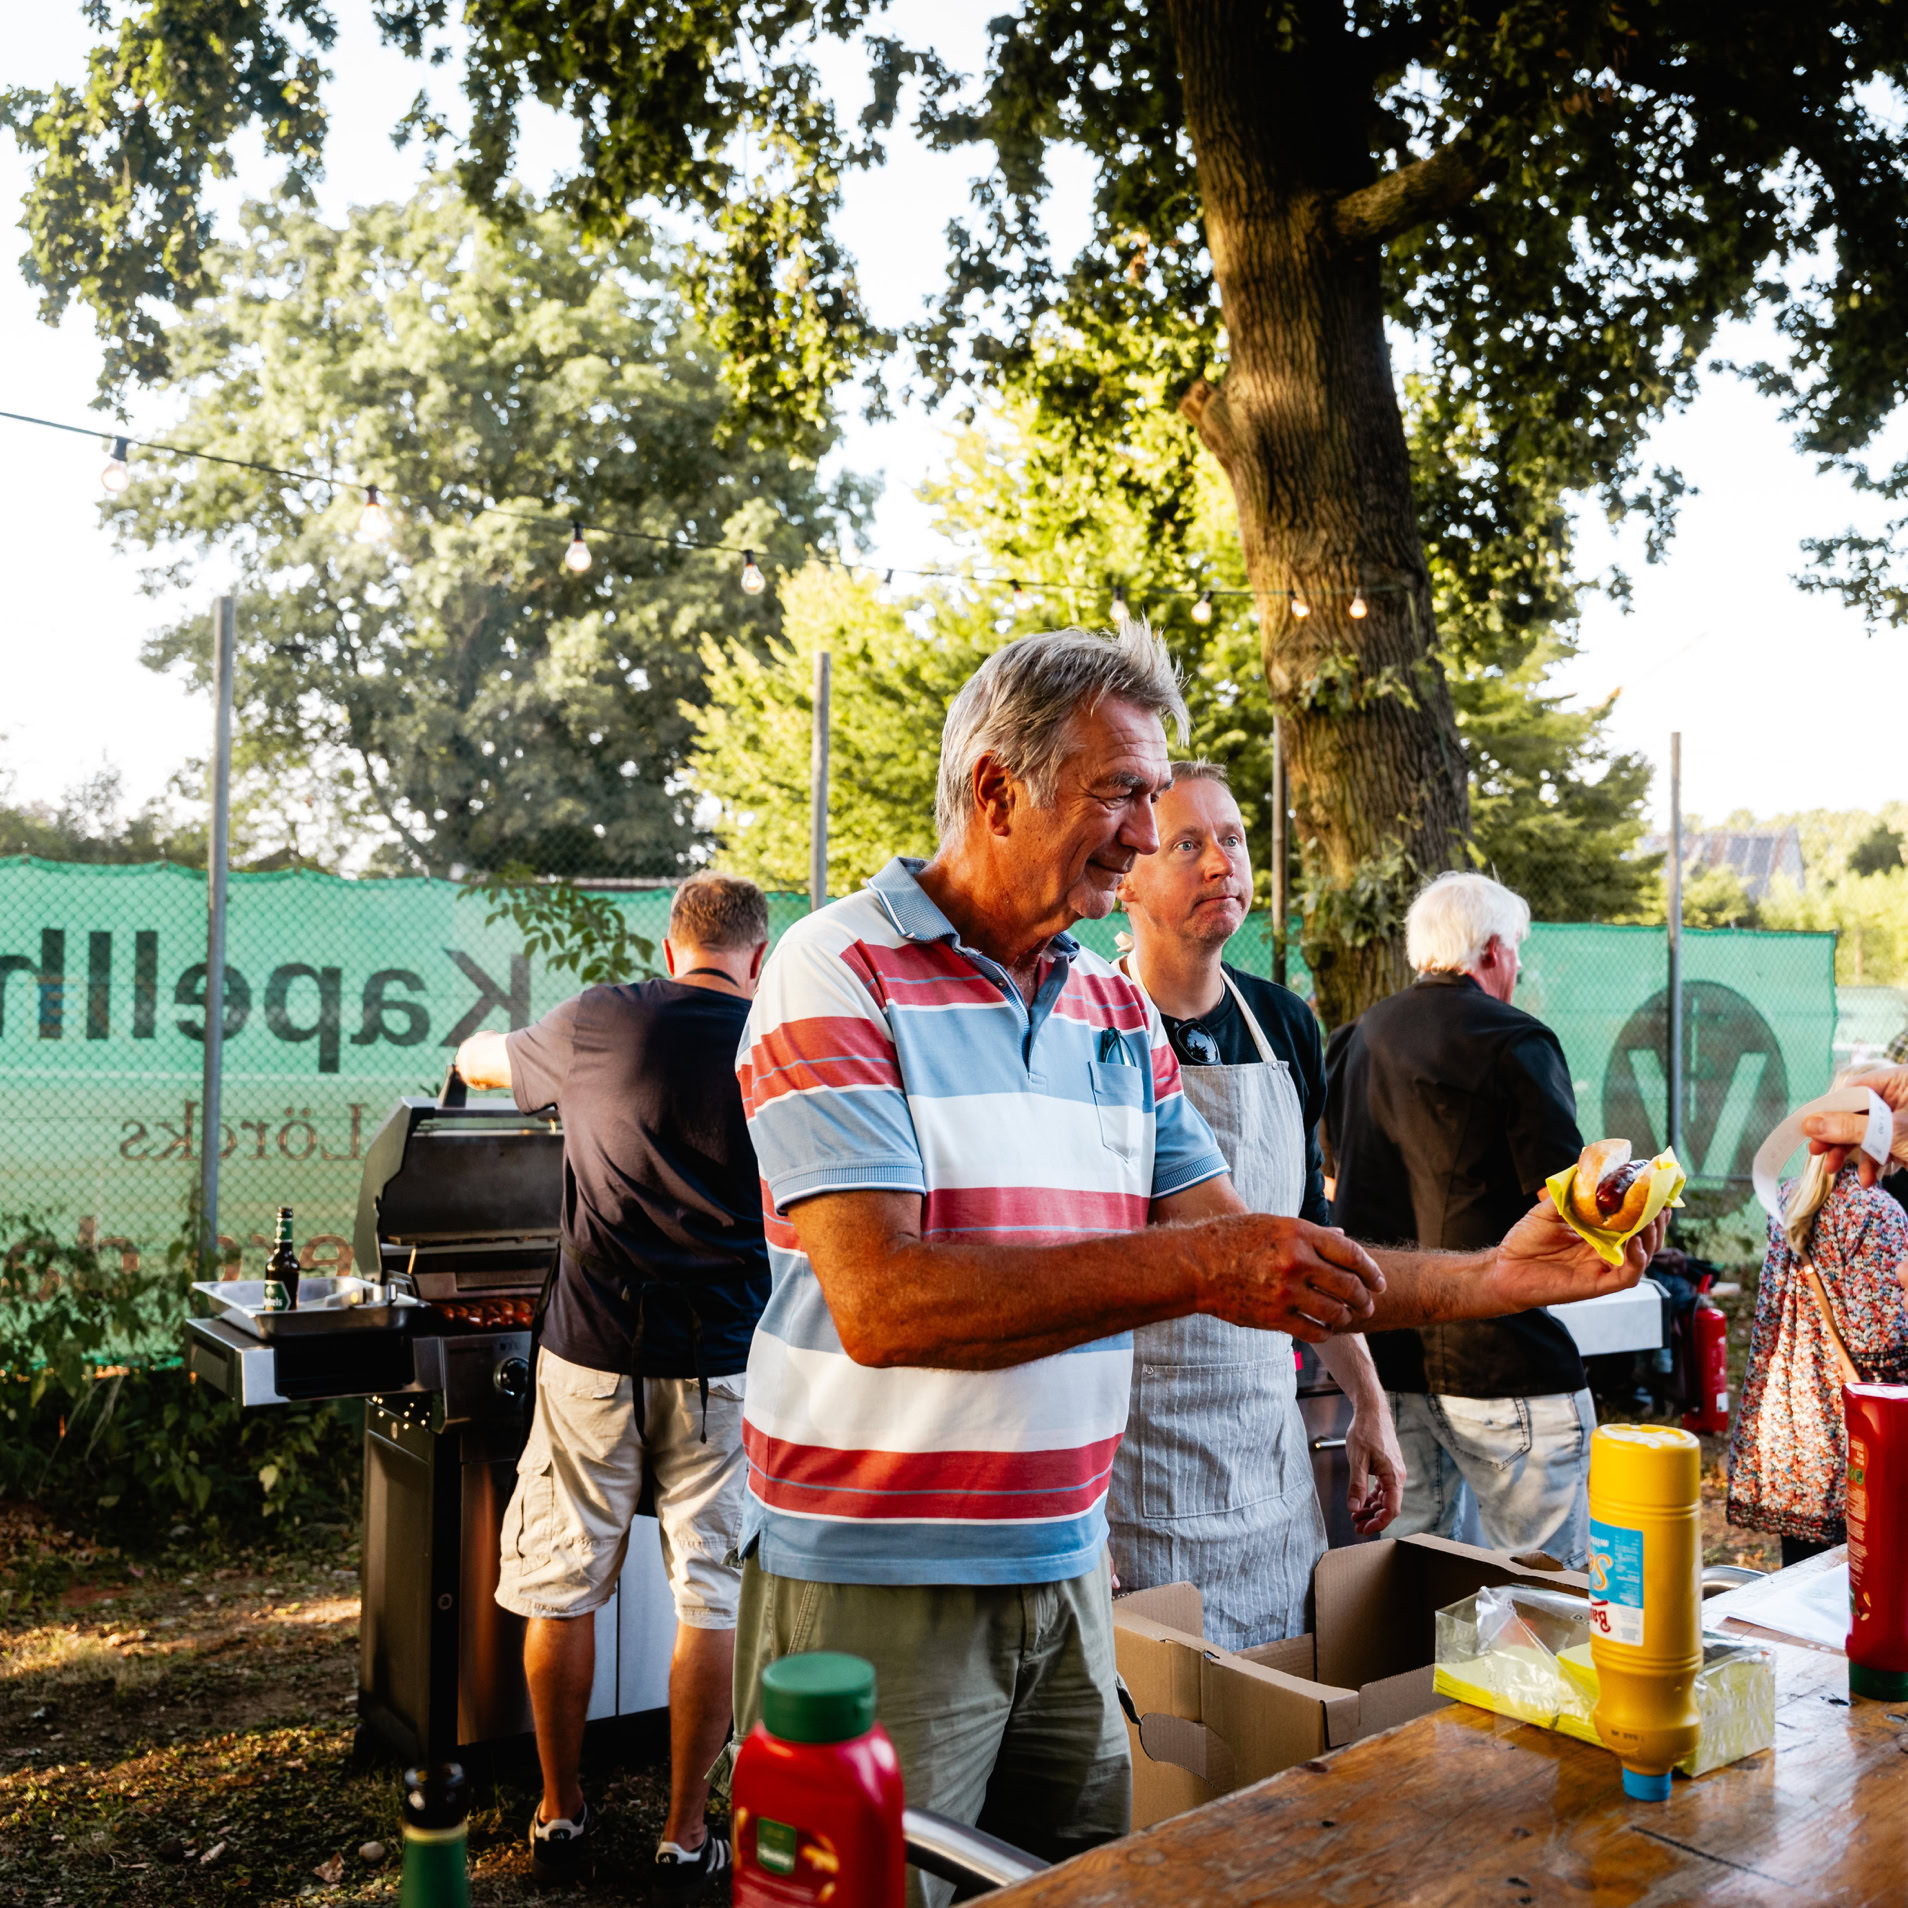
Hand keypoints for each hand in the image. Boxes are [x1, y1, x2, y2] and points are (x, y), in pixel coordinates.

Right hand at [1203, 1217, 1384, 1341]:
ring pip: (1335, 1312)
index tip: (1379, 1283)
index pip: (1352, 1254)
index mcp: (1299, 1233)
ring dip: (1346, 1318)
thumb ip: (1311, 1234)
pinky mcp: (1274, 1316)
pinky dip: (1325, 1333)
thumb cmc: (1235, 1239)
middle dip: (1364, 1298)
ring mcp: (1285, 1291)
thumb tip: (1343, 1236)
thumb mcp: (1274, 1224)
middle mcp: (1296, 1261)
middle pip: (1349, 1285)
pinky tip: (1325, 1329)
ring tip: (1346, 1318)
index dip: (1372, 1271)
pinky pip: (1313, 1331)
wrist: (1197, 1266)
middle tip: (1367, 1304)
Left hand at [1344, 1399, 1405, 1535]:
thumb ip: (1357, 1486)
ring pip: (1385, 1498)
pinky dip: (1372, 1497)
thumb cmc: (1365, 1431)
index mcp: (1394, 1477)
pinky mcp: (1387, 1467)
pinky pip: (1382, 1488)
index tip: (1363, 1529)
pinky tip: (1361, 1501)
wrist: (1372, 1411)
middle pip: (1388, 1506)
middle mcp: (1397, 1476)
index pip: (1391, 1509)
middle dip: (1373, 1518)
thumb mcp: (1357, 1460)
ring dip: (1371, 1509)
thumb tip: (1355, 1508)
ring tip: (1355, 1516)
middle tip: (1356, 1526)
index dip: (1378, 1523)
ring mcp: (1393, 1472)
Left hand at [1487, 1191, 1664, 1313]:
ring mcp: (1604, 1268)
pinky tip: (1635, 1242)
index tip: (1658, 1188)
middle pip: (1647, 1238)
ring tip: (1651, 1218)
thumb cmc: (1526, 1240)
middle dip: (1658, 1220)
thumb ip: (1569, 1193)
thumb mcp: (1548, 1209)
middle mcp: (1606, 1251)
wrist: (1505, 1268)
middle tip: (1661, 1203)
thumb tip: (1585, 1168)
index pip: (1634, 1220)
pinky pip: (1628, 1276)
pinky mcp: (1599, 1285)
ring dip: (1652, 1236)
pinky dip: (1637, 1259)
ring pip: (1643, 1256)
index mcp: (1599, 1233)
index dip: (1649, 1207)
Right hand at [1802, 1067, 1907, 1187]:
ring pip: (1869, 1132)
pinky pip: (1884, 1146)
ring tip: (1837, 1171)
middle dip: (1839, 1136)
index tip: (1809, 1128)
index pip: (1855, 1089)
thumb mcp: (1893, 1134)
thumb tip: (1809, 1123)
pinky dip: (1874, 1163)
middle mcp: (1903, 1097)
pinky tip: (1869, 1180)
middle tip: (1818, 1154)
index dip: (1830, 1109)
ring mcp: (1907, 1120)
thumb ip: (1850, 1127)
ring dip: (1853, 1155)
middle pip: (1858, 1112)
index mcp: (1902, 1081)